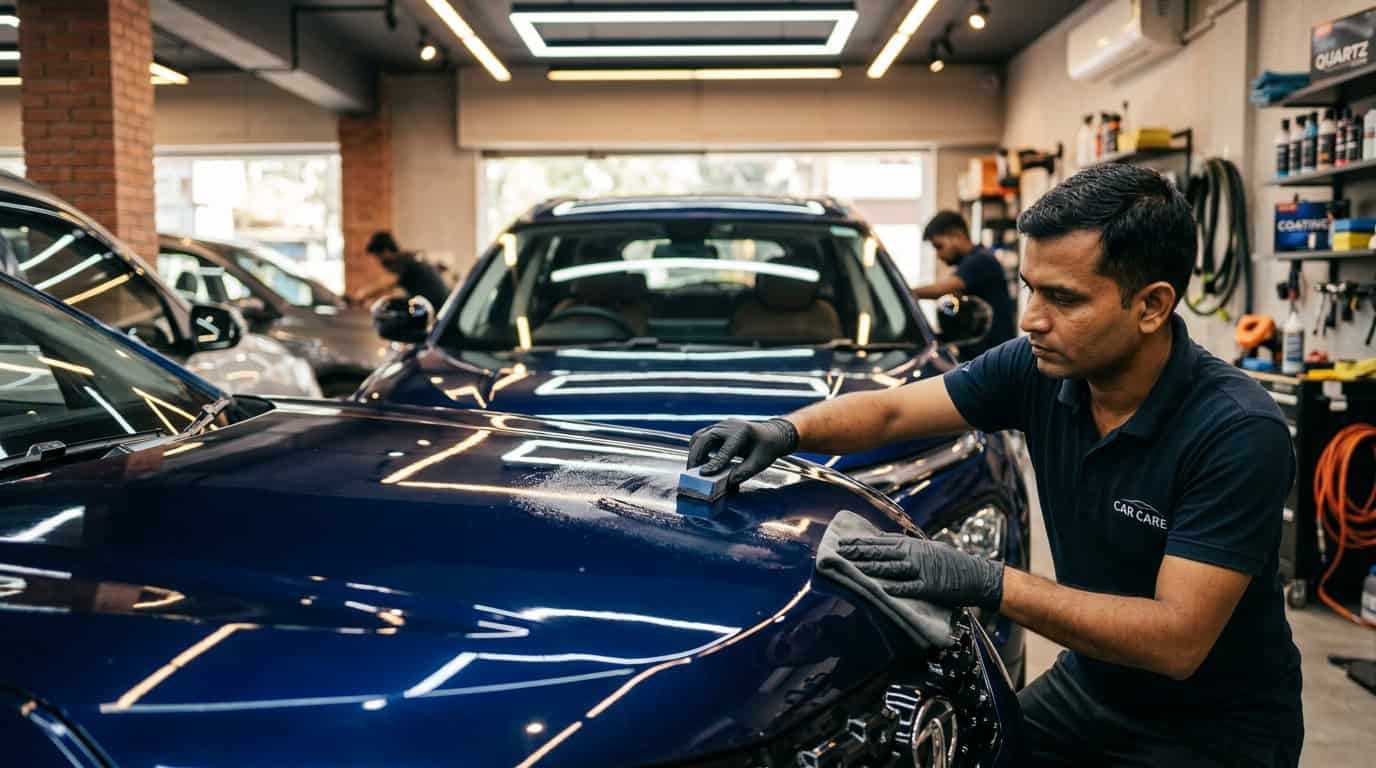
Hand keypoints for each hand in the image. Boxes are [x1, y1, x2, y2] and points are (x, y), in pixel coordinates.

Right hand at [686, 417, 798, 485]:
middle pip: (705, 438)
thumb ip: (744, 472)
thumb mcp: (760, 463)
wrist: (770, 434)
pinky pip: (701, 436)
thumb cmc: (766, 449)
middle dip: (695, 455)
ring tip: (693, 468)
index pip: (725, 450)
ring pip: (699, 436)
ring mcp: (721, 425)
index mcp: (743, 433)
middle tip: (691, 472)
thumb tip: (728, 482)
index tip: (704, 473)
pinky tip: (699, 461)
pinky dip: (696, 448)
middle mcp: (729, 426)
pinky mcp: (716, 428)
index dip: (714, 463)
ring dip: (694, 452)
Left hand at [839, 535, 1003, 610]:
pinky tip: (878, 588)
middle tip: (838, 553)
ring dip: (868, 568)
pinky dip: (893, 588)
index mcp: (912, 545)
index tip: (843, 542)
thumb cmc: (951, 562)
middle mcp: (914, 555)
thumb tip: (884, 540)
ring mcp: (920, 571)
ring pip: (889, 568)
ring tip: (850, 567)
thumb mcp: (928, 547)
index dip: (860, 542)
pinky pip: (907, 588)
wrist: (976, 575)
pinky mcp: (928, 587)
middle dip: (857, 553)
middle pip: (880, 553)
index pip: (879, 542)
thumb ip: (906, 544)